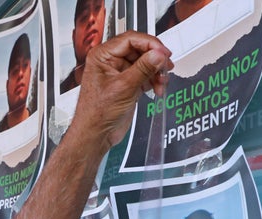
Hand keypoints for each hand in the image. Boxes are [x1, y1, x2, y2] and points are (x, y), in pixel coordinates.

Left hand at [72, 31, 173, 157]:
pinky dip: (153, 80)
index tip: (163, 53)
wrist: (95, 135)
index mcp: (102, 56)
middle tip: (166, 67)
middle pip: (140, 50)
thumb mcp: (124, 87)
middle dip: (155, 60)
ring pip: (144, 63)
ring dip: (156, 72)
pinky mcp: (126, 84)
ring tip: (161, 82)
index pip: (131, 39)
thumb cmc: (97, 114)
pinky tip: (157, 88)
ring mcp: (119, 73)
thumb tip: (158, 54)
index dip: (150, 44)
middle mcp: (109, 62)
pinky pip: (144, 75)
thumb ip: (143, 69)